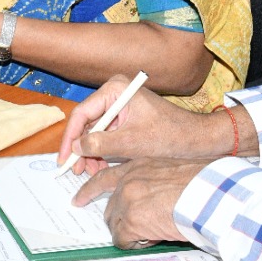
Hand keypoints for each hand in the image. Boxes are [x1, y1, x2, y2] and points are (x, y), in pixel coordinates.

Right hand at [56, 74, 236, 174]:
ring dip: (91, 152)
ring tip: (90, 171)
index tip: (64, 158)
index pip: (82, 113)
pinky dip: (102, 151)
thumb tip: (76, 148)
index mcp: (116, 89)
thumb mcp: (132, 143)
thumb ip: (101, 144)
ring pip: (95, 131)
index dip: (70, 138)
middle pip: (87, 122)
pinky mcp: (127, 118)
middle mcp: (116, 93)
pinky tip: (100, 166)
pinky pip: (107, 134)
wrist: (197, 140)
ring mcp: (121, 105)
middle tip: (77, 170)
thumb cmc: (171, 136)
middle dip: (81, 148)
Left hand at [72, 157, 209, 246]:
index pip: (106, 177)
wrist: (211, 194)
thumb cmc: (205, 184)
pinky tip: (154, 238)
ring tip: (156, 230)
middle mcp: (129, 180)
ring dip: (131, 232)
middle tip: (137, 226)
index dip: (90, 190)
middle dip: (120, 219)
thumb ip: (158, 184)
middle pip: (110, 206)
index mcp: (140, 165)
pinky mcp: (130, 221)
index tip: (78, 200)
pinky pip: (124, 240)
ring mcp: (127, 200)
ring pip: (116, 225)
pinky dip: (136, 243)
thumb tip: (158, 203)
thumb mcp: (176, 173)